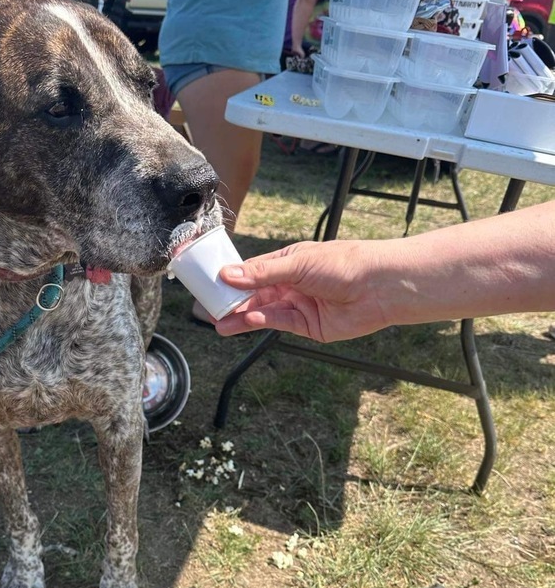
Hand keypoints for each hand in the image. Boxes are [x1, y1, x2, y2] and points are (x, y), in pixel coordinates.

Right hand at [214, 240, 392, 342]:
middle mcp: (293, 283)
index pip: (253, 270)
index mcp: (289, 262)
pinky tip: (247, 320)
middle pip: (255, 294)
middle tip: (209, 309)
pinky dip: (263, 322)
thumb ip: (262, 273)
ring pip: (264, 311)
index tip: (210, 284)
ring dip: (242, 317)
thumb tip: (228, 275)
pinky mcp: (309, 325)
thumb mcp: (298, 264)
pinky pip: (280, 323)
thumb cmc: (344, 264)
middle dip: (233, 301)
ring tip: (219, 324)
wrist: (379, 287)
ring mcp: (300, 305)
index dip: (231, 278)